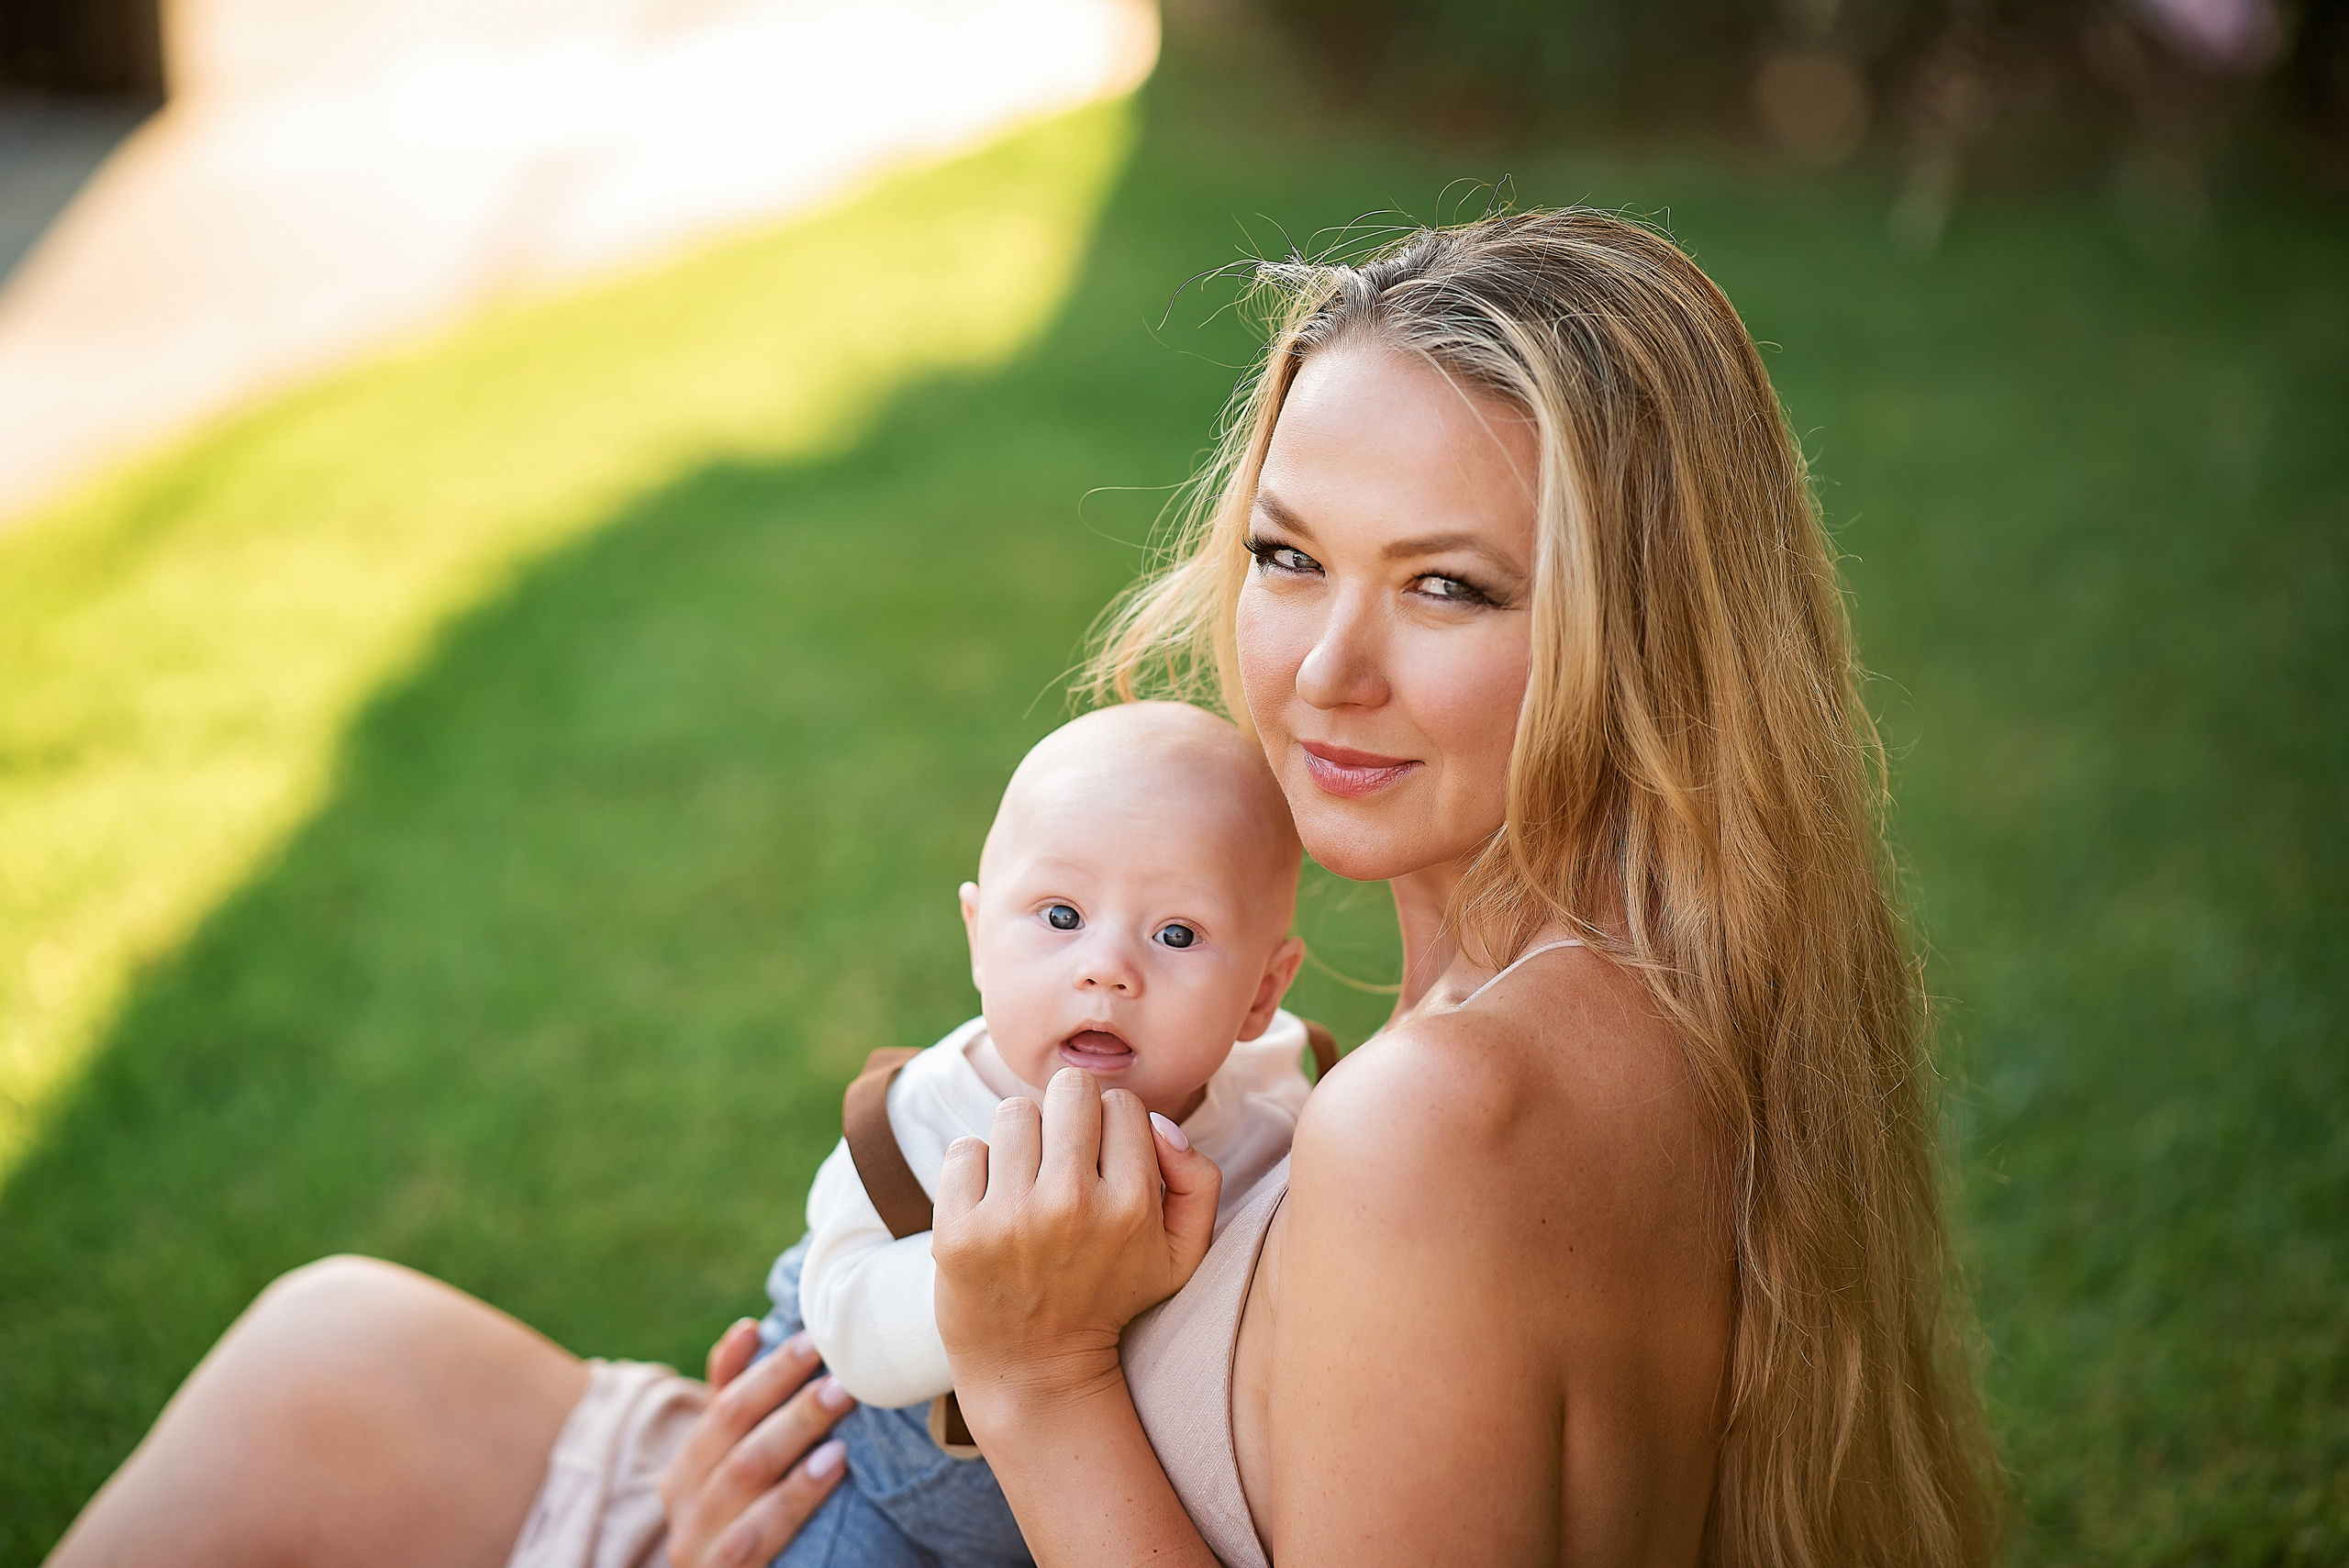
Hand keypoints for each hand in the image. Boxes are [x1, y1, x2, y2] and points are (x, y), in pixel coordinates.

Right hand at [658, 1320, 855, 1567]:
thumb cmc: (751, 1529)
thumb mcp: (740, 1471)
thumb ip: (739, 1407)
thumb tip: (746, 1328)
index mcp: (685, 1470)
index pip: (722, 1405)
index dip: (765, 1368)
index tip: (810, 1336)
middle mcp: (682, 1504)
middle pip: (729, 1428)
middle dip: (783, 1388)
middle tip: (836, 1362)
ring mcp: (697, 1544)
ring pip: (743, 1471)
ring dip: (795, 1429)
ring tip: (840, 1398)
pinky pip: (756, 1532)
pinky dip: (795, 1494)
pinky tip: (833, 1466)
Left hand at [931, 1068, 1222, 1431]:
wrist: (1035, 1373)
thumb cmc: (1111, 1299)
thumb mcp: (1182, 1254)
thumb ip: (1198, 1180)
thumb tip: (1159, 1123)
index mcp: (1132, 1205)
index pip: (1122, 1102)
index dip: (1113, 1128)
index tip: (1102, 1166)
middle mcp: (1071, 1205)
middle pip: (1069, 1090)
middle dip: (1067, 1117)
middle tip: (1061, 1162)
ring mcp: (1009, 1218)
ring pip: (1014, 1112)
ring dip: (1021, 1141)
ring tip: (1025, 1184)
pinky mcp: (957, 1231)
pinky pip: (964, 1149)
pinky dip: (975, 1171)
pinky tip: (991, 1206)